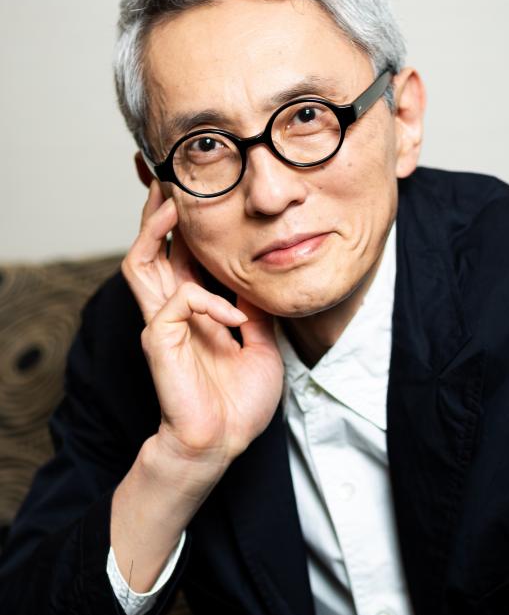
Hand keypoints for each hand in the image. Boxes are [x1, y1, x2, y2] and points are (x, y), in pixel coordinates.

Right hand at [121, 181, 283, 473]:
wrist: (224, 443)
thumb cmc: (238, 402)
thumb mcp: (263, 343)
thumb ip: (255, 307)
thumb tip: (261, 277)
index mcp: (194, 306)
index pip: (182, 250)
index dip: (186, 218)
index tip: (197, 184)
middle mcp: (172, 308)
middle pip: (151, 243)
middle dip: (158, 206)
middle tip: (170, 171)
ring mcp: (162, 324)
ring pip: (140, 260)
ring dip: (155, 229)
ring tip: (173, 203)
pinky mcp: (159, 341)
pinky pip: (179, 301)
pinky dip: (210, 301)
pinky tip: (237, 317)